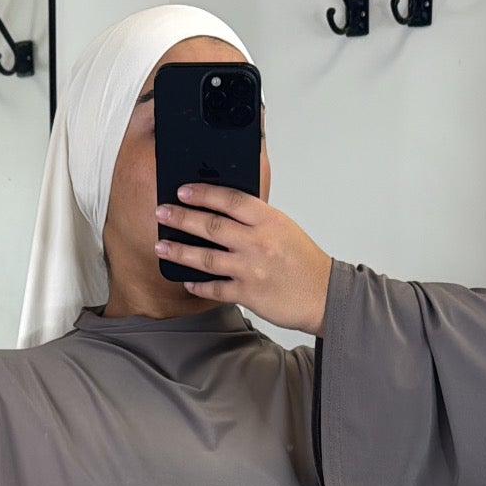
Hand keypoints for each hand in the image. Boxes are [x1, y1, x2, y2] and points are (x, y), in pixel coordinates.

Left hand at [154, 185, 332, 335]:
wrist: (324, 295)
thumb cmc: (304, 261)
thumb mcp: (284, 228)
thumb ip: (256, 219)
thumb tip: (223, 209)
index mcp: (269, 220)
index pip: (230, 200)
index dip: (203, 193)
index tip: (183, 191)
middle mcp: (258, 242)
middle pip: (212, 226)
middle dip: (182, 218)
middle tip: (161, 213)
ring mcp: (251, 269)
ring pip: (206, 257)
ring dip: (180, 251)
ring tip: (161, 245)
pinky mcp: (248, 294)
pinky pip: (215, 288)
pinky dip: (198, 285)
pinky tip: (186, 279)